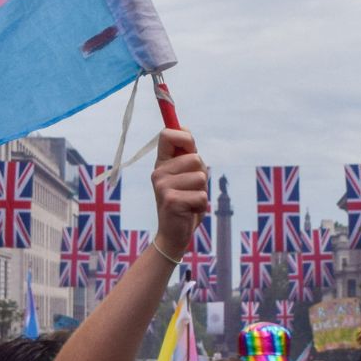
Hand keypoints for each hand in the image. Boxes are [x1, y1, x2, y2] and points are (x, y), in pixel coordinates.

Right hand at [150, 127, 208, 256]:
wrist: (174, 234)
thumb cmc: (184, 201)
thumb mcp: (185, 175)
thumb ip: (186, 155)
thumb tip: (184, 126)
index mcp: (161, 163)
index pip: (167, 134)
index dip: (184, 136)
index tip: (190, 146)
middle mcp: (158, 172)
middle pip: (195, 158)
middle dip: (202, 175)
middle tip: (191, 189)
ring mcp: (163, 186)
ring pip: (201, 177)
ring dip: (202, 191)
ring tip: (190, 200)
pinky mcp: (171, 201)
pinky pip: (202, 195)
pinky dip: (202, 205)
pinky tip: (190, 211)